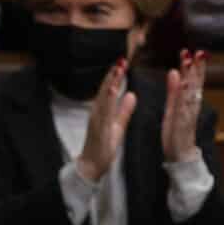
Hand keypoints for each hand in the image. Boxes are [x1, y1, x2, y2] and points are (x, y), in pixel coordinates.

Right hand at [75, 60, 134, 183]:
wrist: (92, 164)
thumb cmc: (103, 145)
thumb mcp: (118, 125)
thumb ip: (124, 110)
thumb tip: (132, 94)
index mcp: (102, 110)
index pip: (109, 89)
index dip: (115, 76)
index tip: (123, 62)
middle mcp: (97, 111)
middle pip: (105, 90)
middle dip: (113, 75)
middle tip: (121, 60)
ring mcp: (97, 119)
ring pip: (104, 98)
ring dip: (110, 83)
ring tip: (117, 71)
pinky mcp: (99, 128)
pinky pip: (104, 112)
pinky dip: (109, 100)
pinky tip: (113, 91)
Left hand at [159, 50, 207, 162]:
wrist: (180, 155)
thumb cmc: (176, 132)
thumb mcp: (172, 107)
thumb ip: (173, 91)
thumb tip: (173, 71)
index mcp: (188, 103)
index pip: (193, 81)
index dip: (195, 67)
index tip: (194, 51)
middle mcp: (191, 107)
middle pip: (196, 84)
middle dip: (198, 68)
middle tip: (199, 52)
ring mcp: (188, 115)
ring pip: (192, 93)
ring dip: (193, 76)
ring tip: (192, 61)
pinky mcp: (182, 123)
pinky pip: (184, 106)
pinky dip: (184, 95)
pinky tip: (183, 83)